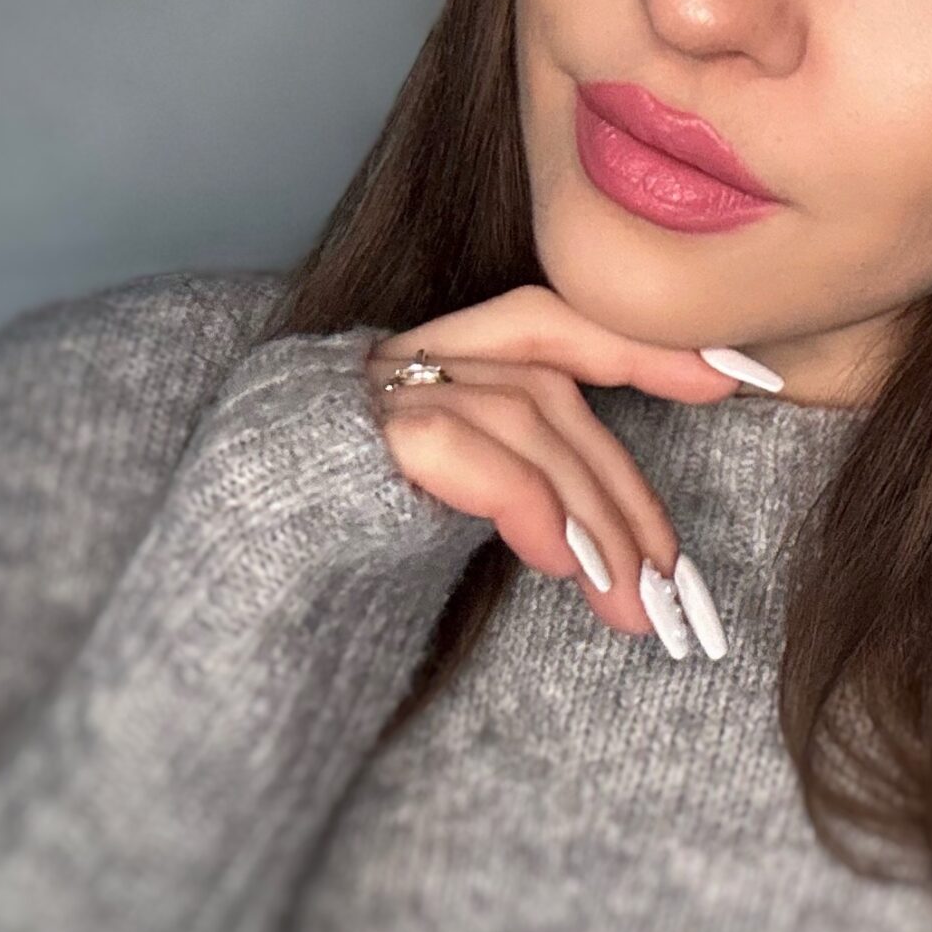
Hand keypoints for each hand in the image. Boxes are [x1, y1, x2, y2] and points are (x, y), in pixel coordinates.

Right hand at [366, 286, 747, 659]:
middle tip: (671, 578)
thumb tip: (626, 550)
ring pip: (524, 419)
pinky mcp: (349, 435)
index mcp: (424, 368)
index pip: (552, 324)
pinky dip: (527, 500)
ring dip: (591, 514)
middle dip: (622, 487)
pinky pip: (462, 446)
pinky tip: (559, 561)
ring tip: (630, 597)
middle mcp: (397, 362)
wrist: (197, 606)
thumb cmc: (336, 569)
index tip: (734, 377)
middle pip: (551, 391)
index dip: (642, 344)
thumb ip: (516, 494)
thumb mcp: (437, 526)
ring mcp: (370, 391)